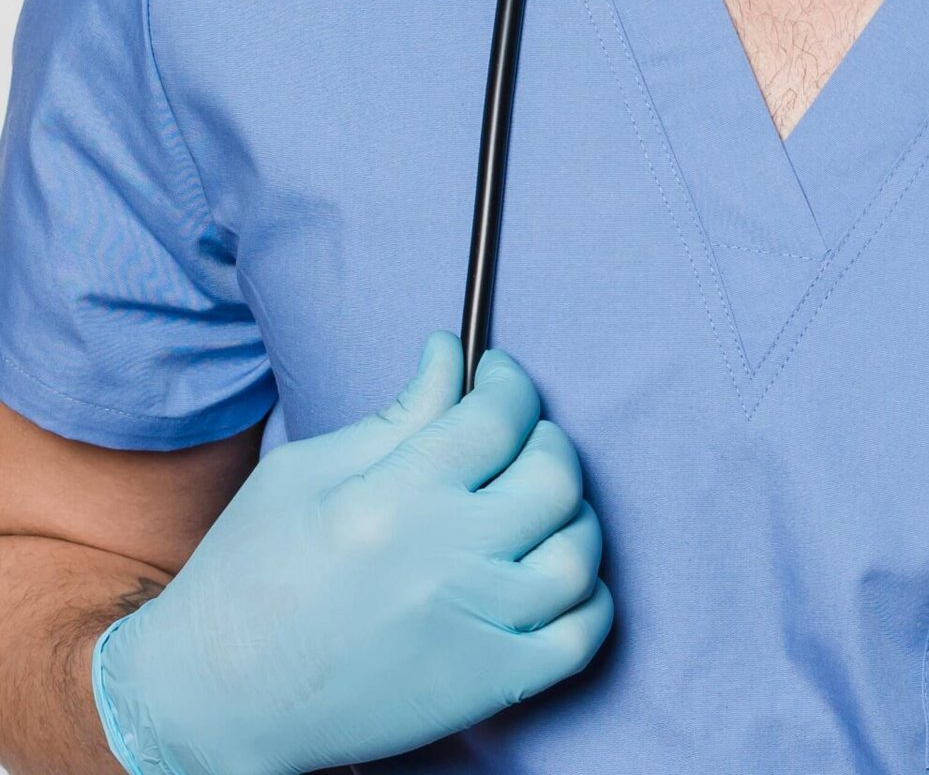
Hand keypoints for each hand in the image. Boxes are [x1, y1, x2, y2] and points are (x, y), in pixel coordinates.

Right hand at [93, 332, 613, 774]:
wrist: (214, 701)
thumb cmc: (249, 575)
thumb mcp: (305, 472)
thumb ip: (398, 415)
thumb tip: (452, 354)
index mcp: (394, 499)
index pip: (497, 418)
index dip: (508, 383)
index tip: (497, 376)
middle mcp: (444, 562)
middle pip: (553, 477)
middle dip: (545, 439)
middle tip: (516, 436)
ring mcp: (473, 631)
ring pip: (578, 552)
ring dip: (572, 514)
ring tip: (535, 505)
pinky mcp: (484, 690)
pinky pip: (578, 638)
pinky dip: (588, 599)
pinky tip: (554, 573)